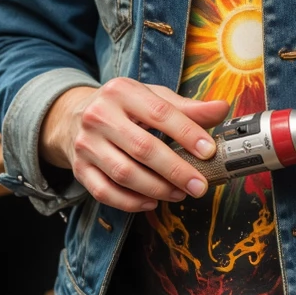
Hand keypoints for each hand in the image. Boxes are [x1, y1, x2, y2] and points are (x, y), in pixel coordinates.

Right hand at [40, 78, 228, 212]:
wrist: (74, 117)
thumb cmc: (123, 108)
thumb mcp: (153, 98)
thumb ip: (187, 107)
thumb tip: (221, 109)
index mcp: (122, 91)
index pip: (160, 112)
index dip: (187, 133)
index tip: (208, 151)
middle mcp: (100, 116)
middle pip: (142, 148)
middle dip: (176, 170)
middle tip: (199, 185)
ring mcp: (86, 144)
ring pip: (124, 173)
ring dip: (157, 189)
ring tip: (179, 193)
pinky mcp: (79, 169)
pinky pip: (105, 192)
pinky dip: (131, 202)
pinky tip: (151, 203)